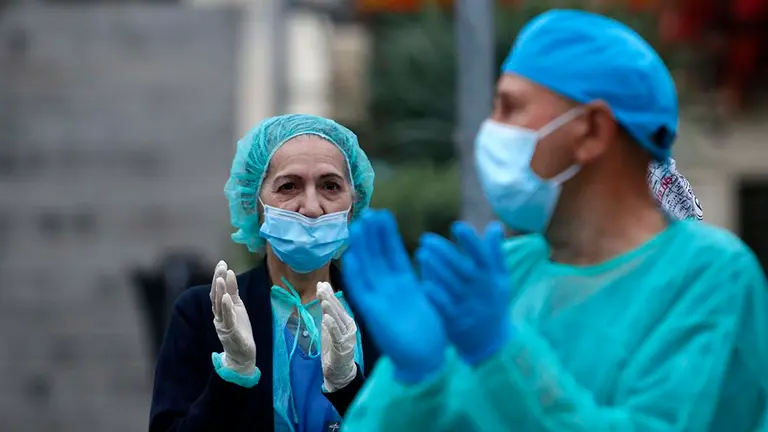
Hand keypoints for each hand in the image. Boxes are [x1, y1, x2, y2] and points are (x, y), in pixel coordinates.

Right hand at [210, 260, 256, 374]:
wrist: (242, 354)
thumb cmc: (239, 330)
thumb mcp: (238, 308)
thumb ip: (233, 293)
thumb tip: (230, 274)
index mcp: (221, 310)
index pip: (217, 292)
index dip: (218, 277)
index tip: (222, 263)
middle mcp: (219, 316)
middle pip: (216, 297)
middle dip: (218, 281)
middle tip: (220, 266)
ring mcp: (223, 325)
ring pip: (219, 307)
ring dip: (220, 292)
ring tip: (222, 278)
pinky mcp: (230, 332)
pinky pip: (227, 319)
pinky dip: (226, 308)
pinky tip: (226, 297)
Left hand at [317, 281, 357, 391]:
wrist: (340, 372)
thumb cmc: (334, 349)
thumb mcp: (329, 329)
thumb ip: (327, 314)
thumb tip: (324, 297)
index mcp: (346, 321)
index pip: (337, 305)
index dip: (330, 294)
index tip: (322, 284)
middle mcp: (349, 327)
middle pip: (338, 310)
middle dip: (329, 298)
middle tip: (321, 287)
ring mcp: (347, 337)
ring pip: (338, 320)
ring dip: (331, 309)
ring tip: (323, 300)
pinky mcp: (343, 347)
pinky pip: (337, 335)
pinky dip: (332, 326)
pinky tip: (326, 318)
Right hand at [341, 210, 447, 383]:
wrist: (425, 360)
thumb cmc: (432, 332)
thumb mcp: (430, 299)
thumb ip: (425, 280)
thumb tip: (433, 257)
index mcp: (405, 284)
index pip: (394, 254)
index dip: (388, 235)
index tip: (384, 215)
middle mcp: (390, 289)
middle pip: (379, 257)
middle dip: (374, 236)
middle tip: (369, 213)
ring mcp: (380, 300)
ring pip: (368, 269)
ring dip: (363, 248)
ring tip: (359, 225)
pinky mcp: (373, 313)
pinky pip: (363, 291)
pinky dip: (356, 274)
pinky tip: (352, 257)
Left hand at [416, 221, 511, 365]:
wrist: (490, 341)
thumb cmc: (493, 302)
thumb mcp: (500, 278)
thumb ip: (496, 253)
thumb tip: (495, 226)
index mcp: (490, 277)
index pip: (482, 256)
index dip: (471, 241)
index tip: (457, 226)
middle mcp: (479, 290)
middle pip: (462, 269)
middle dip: (445, 252)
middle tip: (426, 238)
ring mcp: (467, 306)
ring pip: (450, 286)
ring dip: (435, 269)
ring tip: (420, 253)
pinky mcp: (454, 321)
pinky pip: (443, 307)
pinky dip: (435, 296)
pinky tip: (423, 284)